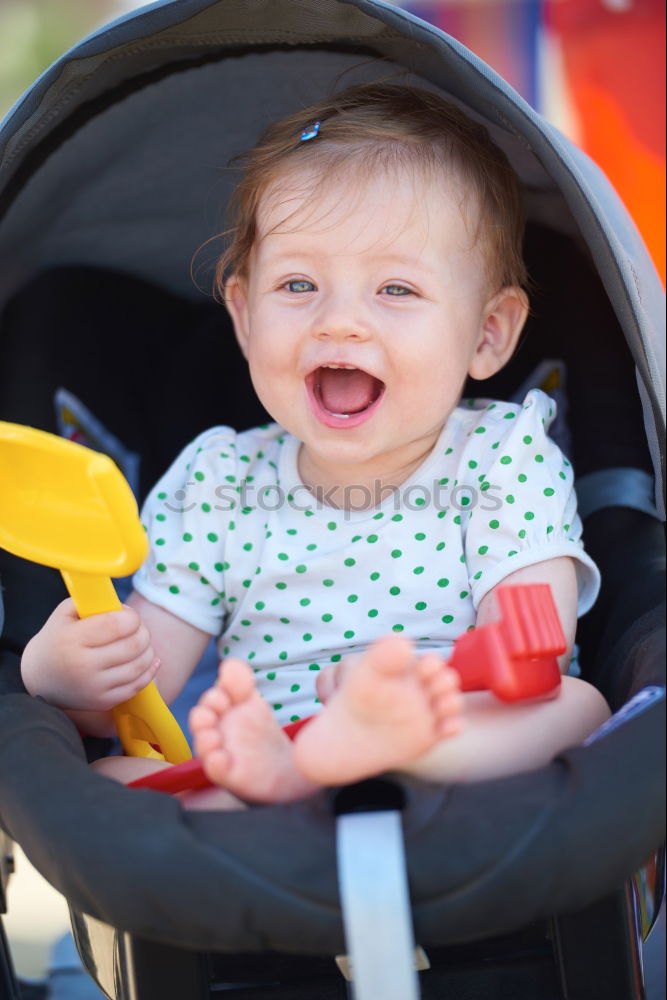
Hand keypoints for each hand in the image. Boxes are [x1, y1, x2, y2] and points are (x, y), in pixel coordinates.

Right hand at [21, 598, 159, 711]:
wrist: (40, 678)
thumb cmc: (57, 639)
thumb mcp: (66, 613)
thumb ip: (93, 601)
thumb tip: (125, 609)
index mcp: (72, 640)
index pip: (117, 625)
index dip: (131, 617)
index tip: (128, 615)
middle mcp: (83, 666)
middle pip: (133, 645)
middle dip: (143, 632)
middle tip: (136, 629)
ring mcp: (94, 687)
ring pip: (139, 665)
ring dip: (147, 650)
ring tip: (139, 643)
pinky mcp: (103, 702)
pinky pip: (138, 686)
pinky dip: (149, 670)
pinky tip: (149, 660)